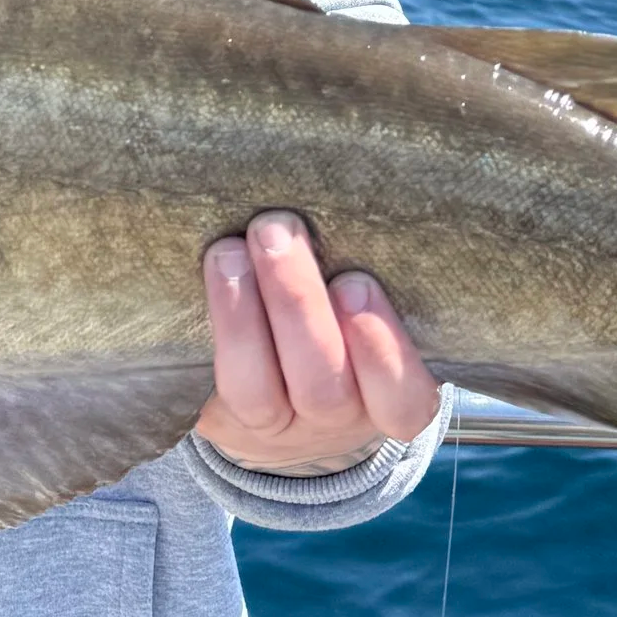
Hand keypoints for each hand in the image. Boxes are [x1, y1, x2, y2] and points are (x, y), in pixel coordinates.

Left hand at [195, 211, 440, 475]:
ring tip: (227, 251)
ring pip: (257, 389)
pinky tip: (210, 273)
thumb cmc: (352, 331)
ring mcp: (276, 425)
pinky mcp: (224, 419)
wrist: (288, 402)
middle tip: (276, 231)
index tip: (353, 283)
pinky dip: (213, 331)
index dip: (381, 347)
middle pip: (322, 384)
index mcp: (393, 399)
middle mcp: (338, 420)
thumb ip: (375, 281)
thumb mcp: (378, 316)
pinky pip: (214, 389)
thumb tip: (365, 191)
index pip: (405, 399)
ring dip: (239, 315)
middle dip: (295, 303)